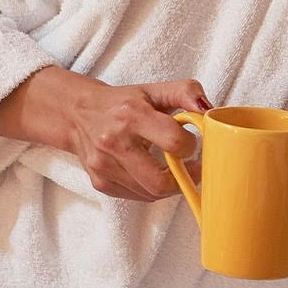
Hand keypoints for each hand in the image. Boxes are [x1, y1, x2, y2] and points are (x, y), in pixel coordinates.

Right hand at [60, 75, 211, 200]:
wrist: (78, 113)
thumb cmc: (124, 103)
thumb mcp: (155, 90)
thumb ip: (186, 92)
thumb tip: (209, 110)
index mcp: (132, 115)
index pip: (174, 141)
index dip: (191, 146)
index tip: (193, 144)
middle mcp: (114, 142)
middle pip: (160, 181)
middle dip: (184, 178)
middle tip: (193, 168)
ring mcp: (104, 166)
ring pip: (150, 193)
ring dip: (171, 186)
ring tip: (175, 170)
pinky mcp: (99, 182)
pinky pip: (137, 197)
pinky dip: (152, 190)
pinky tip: (155, 174)